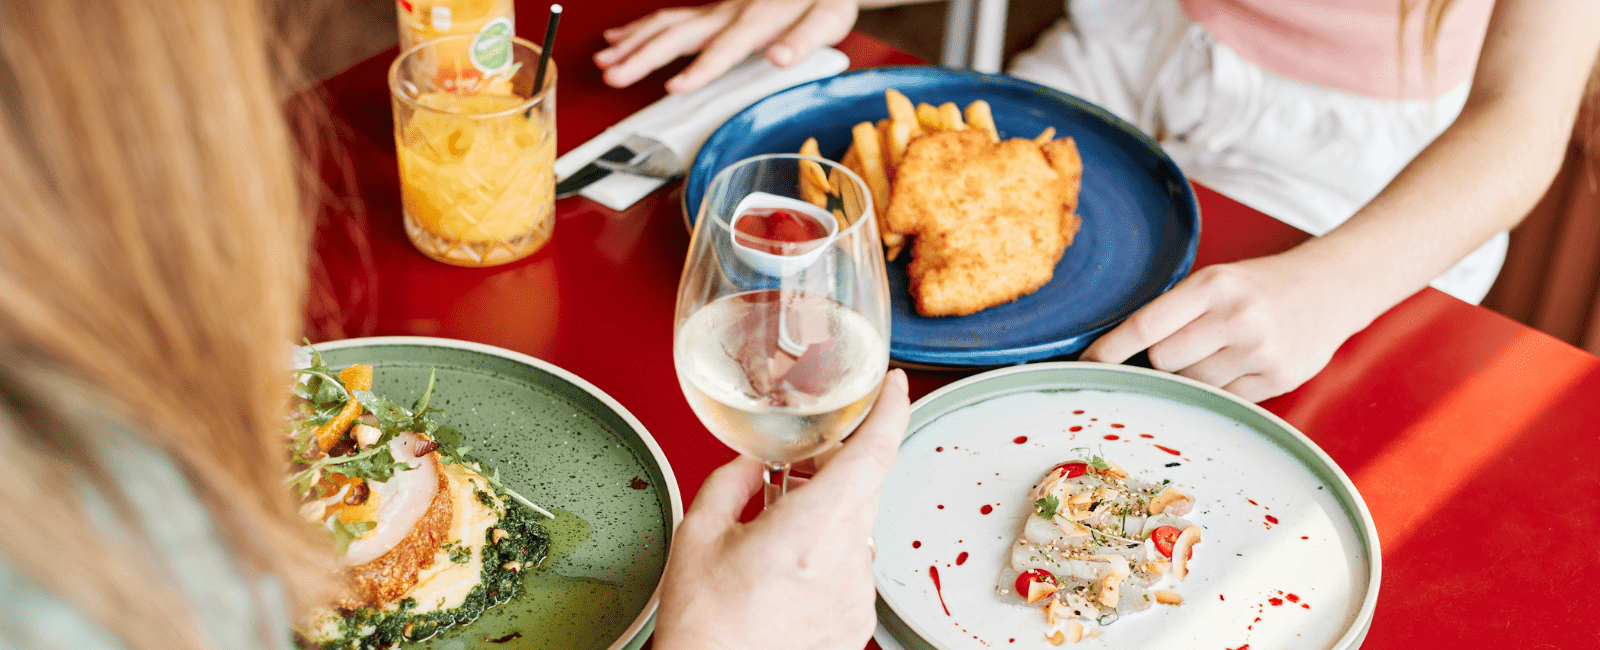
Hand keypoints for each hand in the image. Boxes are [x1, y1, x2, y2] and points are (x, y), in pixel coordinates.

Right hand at [594, 0, 858, 93]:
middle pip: (678, 35)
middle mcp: (730, 12)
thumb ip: (805, 39)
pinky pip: (671, 17)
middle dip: (642, 57)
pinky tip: (620, 38)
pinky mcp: (716, 10)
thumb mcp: (829, 19)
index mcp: (757, 19)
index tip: (674, 86)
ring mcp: (719, 9)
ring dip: (633, 43)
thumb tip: (780, 56)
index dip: (698, 69)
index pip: (722, 48)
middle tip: (612, 76)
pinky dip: (641, 28)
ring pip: (666, 23)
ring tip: (603, 62)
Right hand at [652, 369, 909, 649]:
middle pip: (865, 486)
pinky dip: (827, 554)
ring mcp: (858, 594)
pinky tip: (787, 571)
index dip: (890, 410)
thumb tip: (755, 459)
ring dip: (828, 514)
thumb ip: (733, 480)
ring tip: (777, 535)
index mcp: (810, 531)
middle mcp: (845, 561)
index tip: (894, 385)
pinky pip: (853, 566)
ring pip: (857, 527)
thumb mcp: (699, 534)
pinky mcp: (859, 620)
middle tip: (800, 462)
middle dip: (838, 464)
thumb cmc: (705, 626)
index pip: (873, 454)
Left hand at [1081, 254, 1373, 401]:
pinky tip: (1239, 365)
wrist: (1334, 286)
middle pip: (1163, 362)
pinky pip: (1223, 399)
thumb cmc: (1260, 285)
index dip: (1109, 350)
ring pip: (1192, 384)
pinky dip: (1221, 388)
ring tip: (1218, 352)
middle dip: (1162, 360)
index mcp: (1212, 286)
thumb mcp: (1216, 281)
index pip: (1144, 327)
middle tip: (1185, 344)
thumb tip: (1116, 354)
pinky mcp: (1277, 379)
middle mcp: (1236, 317)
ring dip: (1192, 376)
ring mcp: (1259, 351)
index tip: (1086, 364)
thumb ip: (1173, 312)